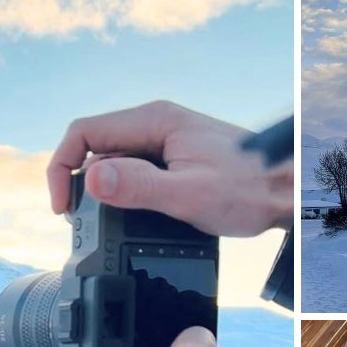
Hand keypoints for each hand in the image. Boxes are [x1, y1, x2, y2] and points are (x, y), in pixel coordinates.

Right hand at [46, 100, 292, 235]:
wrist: (283, 191)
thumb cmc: (247, 190)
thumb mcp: (188, 195)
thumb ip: (139, 187)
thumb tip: (92, 180)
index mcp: (155, 121)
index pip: (83, 132)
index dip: (62, 168)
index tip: (63, 207)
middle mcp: (156, 125)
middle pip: (94, 148)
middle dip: (79, 184)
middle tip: (80, 223)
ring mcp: (164, 142)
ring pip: (112, 162)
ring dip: (102, 193)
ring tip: (105, 226)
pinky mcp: (172, 160)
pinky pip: (133, 173)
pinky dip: (123, 196)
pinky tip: (131, 219)